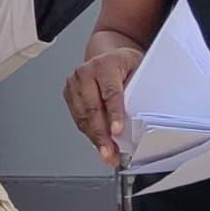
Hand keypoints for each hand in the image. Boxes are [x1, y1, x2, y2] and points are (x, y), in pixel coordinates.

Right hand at [64, 44, 144, 167]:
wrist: (108, 57)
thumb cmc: (125, 65)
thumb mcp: (139, 71)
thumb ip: (139, 90)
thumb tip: (141, 119)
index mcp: (106, 64)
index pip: (110, 92)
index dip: (114, 114)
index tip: (117, 132)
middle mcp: (86, 72)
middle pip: (93, 108)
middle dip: (102, 134)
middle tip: (110, 152)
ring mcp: (74, 83)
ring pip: (83, 117)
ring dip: (95, 138)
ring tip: (106, 154)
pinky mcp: (69, 94)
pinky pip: (78, 119)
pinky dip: (89, 133)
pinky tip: (98, 143)